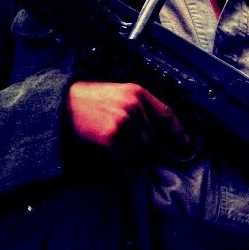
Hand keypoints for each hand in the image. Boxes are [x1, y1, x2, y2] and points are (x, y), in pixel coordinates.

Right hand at [66, 81, 188, 156]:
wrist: (61, 105)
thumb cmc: (88, 101)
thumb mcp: (117, 94)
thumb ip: (139, 108)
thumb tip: (156, 133)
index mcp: (137, 92)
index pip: (167, 114)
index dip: (179, 132)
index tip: (187, 144)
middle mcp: (133, 106)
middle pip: (151, 139)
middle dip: (140, 145)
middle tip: (120, 140)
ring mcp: (123, 121)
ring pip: (138, 150)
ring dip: (126, 151)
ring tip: (108, 139)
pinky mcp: (112, 136)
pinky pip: (122, 156)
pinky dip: (114, 157)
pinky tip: (102, 145)